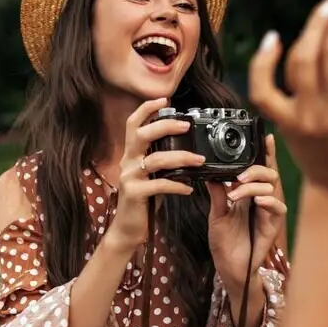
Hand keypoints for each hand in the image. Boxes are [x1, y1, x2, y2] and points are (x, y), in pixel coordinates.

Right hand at [105, 97, 201, 249]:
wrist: (129, 228)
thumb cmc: (144, 200)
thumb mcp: (152, 175)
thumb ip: (163, 160)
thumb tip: (187, 148)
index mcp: (131, 154)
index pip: (133, 124)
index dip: (147, 109)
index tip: (164, 98)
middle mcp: (128, 162)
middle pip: (141, 134)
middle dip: (165, 126)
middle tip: (186, 125)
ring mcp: (129, 177)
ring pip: (155, 160)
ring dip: (181, 158)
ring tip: (199, 160)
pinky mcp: (134, 194)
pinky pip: (159, 185)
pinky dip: (177, 185)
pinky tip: (189, 188)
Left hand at [207, 134, 286, 292]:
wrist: (230, 268)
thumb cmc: (225, 242)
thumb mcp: (217, 214)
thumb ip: (217, 193)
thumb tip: (210, 172)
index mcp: (248, 193)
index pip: (258, 168)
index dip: (265, 152)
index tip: (266, 135)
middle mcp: (261, 199)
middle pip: (269, 173)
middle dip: (256, 168)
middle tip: (241, 174)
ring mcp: (268, 211)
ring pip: (271, 187)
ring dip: (254, 185)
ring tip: (238, 190)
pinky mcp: (273, 225)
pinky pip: (277, 207)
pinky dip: (267, 201)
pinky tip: (257, 201)